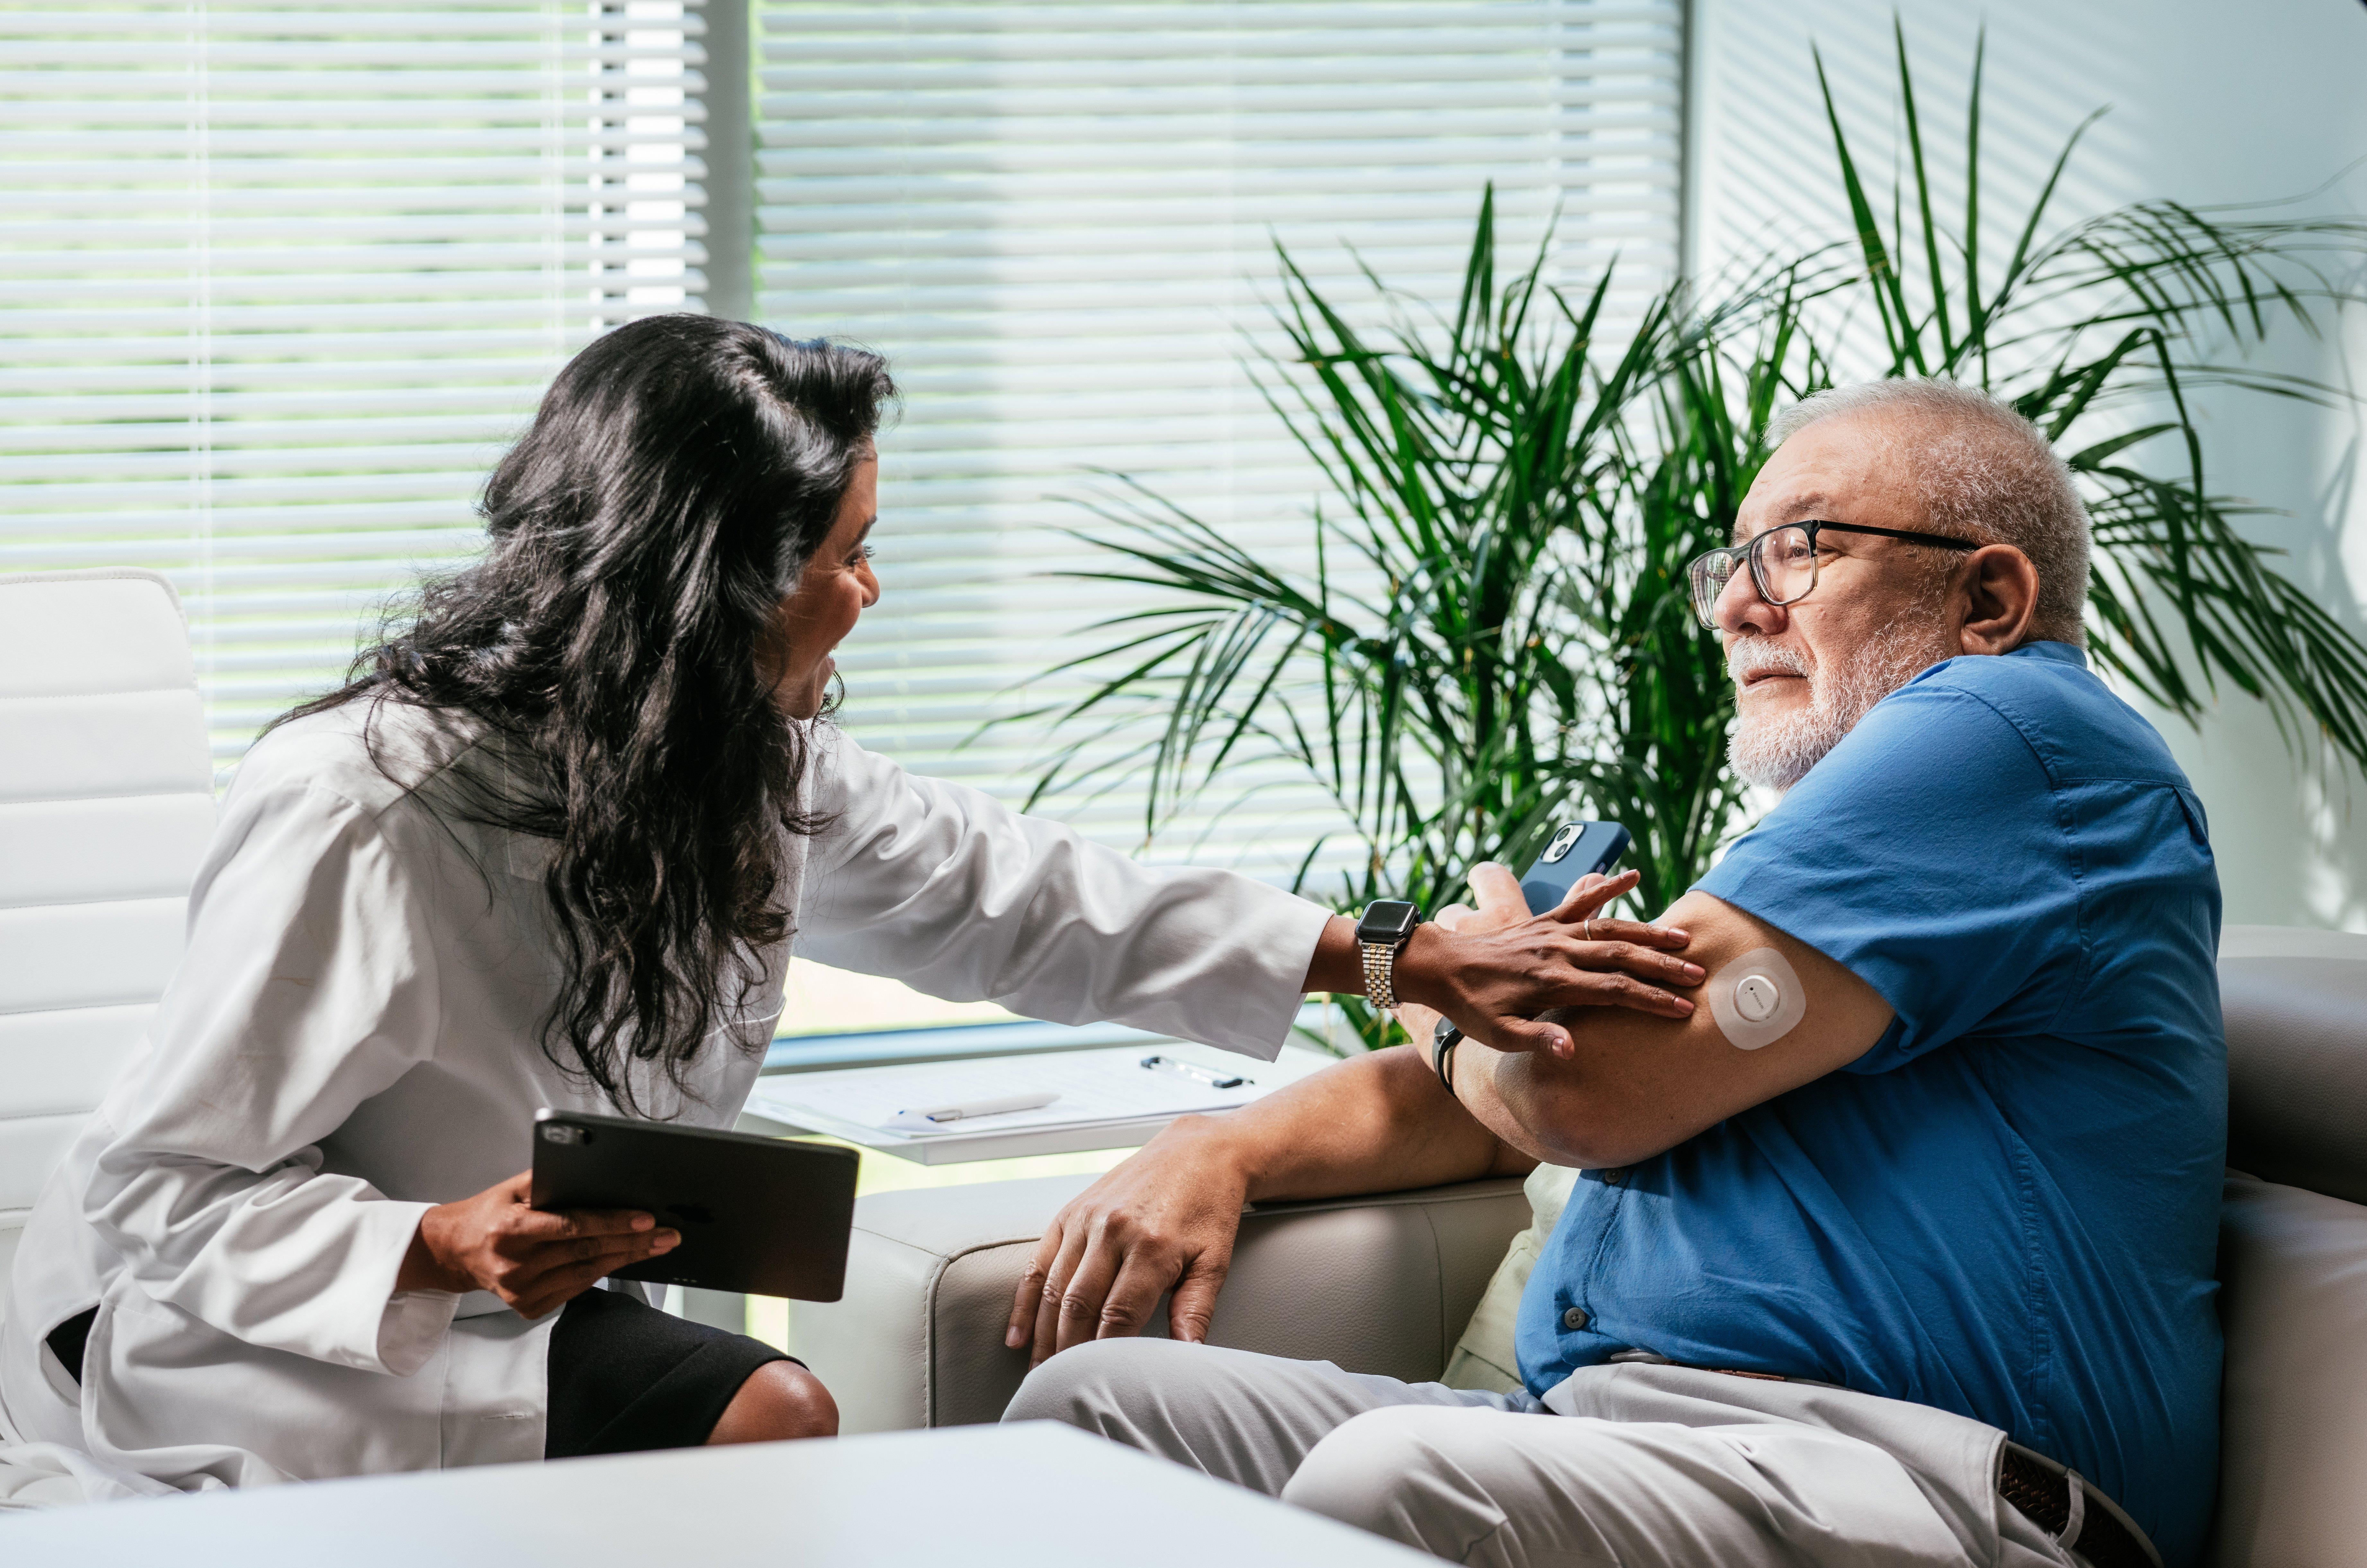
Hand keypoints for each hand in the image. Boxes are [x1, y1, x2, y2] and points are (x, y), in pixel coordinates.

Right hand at [396, 1169, 679, 1319]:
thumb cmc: (492, 1212)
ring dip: (626, 1259)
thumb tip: (596, 1174)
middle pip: (586, 1252)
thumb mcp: (513, 1187)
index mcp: (510, 1230)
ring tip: (657, 1246)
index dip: (611, 1223)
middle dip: (633, 1242)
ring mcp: (520, 1291)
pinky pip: (576, 1289)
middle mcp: (514, 1265)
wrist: (457, 1250)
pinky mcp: (527, 1308)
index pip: (571, 1227)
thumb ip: (550, 1180)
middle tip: (668, 1234)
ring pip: (586, 1273)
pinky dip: (602, 1274)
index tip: (646, 1218)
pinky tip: (624, 1260)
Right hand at [1004, 1119, 1249, 1367]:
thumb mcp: (1214, 1260)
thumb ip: (1196, 1310)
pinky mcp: (1071, 1211)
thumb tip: (1187, 1358)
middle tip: (1061, 1390)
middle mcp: (1113, 1231)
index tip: (1100, 1385)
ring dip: (1043, 1336)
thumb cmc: (1210, 1211)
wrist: (1198, 1151)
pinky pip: (1039, 1262)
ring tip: (1040, 1373)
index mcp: (1151, 1246)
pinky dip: (1024, 1301)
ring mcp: (1087, 1219)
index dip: (1106, 1355)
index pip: (1119, 1316)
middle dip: (1069, 1353)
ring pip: (1056, 1288)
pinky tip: (1017, 1336)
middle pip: (1080, 1305)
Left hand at [1394, 865, 1700, 1060]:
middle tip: (1698, 973)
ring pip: (1608, 928)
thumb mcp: (1497, 1034)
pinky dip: (1605, 886)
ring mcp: (1551, 932)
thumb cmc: (1470, 1006)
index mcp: (1552, 983)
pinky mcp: (1543, 919)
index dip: (1651, 1000)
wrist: (1438, 966)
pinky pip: (1578, 900)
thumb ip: (1536, 1040)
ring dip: (1647, 931)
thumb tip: (1571, 1051)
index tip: (1684, 1009)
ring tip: (1682, 937)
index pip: (1614, 990)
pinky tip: (1631, 874)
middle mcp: (1557, 953)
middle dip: (1663, 966)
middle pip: (1621, 956)